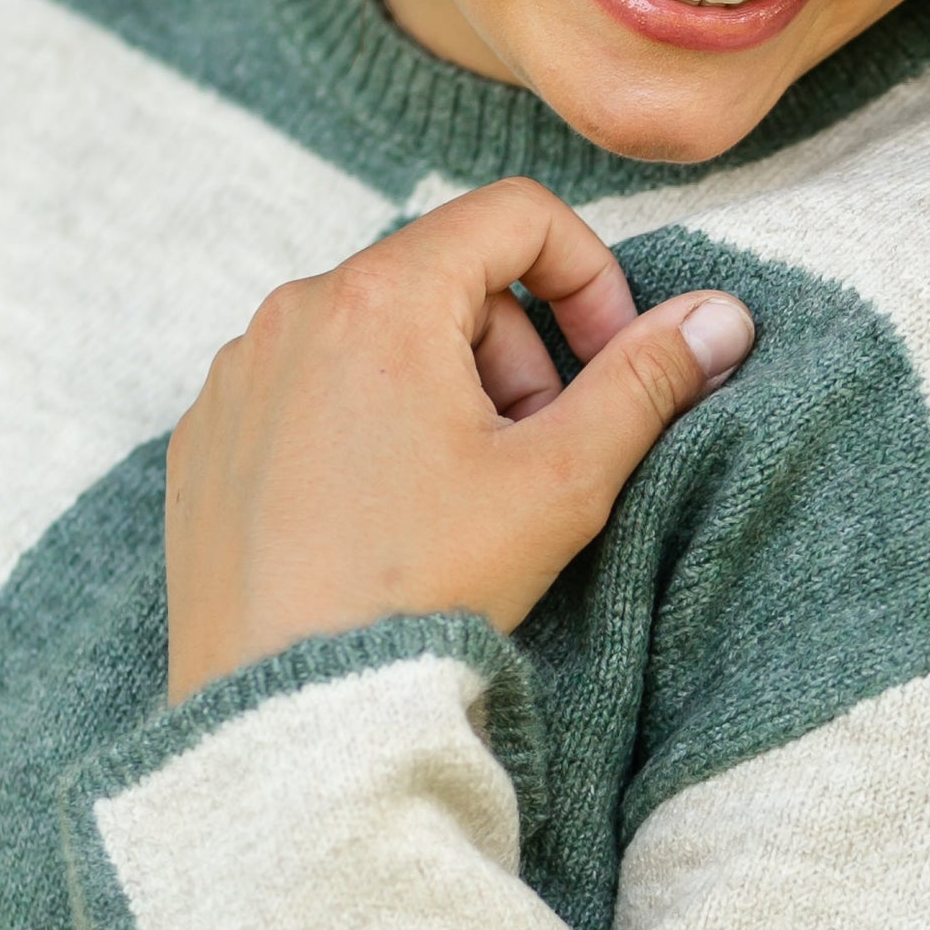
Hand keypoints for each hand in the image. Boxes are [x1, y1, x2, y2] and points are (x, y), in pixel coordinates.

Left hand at [165, 178, 753, 701]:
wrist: (289, 714)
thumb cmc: (424, 592)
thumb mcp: (563, 481)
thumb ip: (647, 381)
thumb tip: (722, 317)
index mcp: (379, 298)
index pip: (516, 214)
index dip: (591, 275)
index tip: (611, 361)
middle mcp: (292, 313)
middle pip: (447, 277)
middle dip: (517, 351)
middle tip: (539, 454)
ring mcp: (237, 375)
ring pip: (376, 334)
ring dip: (444, 388)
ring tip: (463, 496)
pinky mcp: (207, 438)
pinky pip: (307, 389)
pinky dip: (365, 425)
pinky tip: (385, 519)